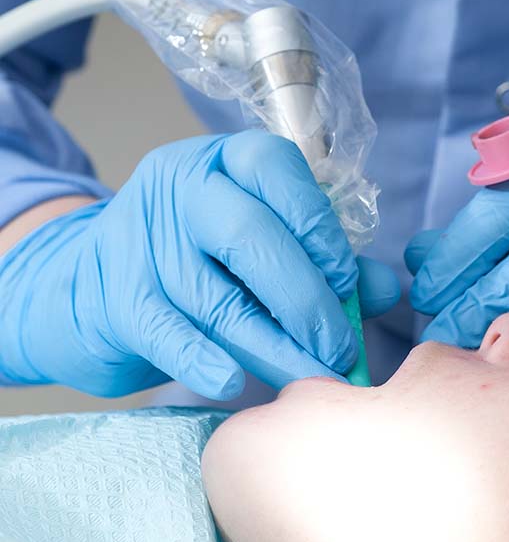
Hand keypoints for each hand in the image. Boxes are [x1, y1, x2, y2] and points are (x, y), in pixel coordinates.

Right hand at [0, 130, 399, 396]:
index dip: (317, 225)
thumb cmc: (197, 259)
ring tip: (310, 378)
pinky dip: (202, 358)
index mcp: (223, 159)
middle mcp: (179, 186)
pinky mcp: (117, 293)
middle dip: (302, 297)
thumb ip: (322, 258)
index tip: (347, 282)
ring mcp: (142, 237)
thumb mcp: (258, 242)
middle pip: (247, 234)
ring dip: (269, 345)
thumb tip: (384, 289)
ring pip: (214, 295)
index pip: (274, 167)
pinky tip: (234, 382)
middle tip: (337, 347)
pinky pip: (166, 330)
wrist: (92, 282)